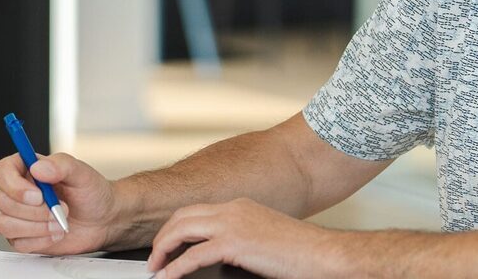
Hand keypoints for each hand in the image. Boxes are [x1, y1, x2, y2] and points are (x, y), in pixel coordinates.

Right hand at [0, 152, 121, 254]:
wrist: (103, 220)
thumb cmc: (91, 193)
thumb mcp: (82, 173)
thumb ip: (61, 165)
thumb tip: (38, 168)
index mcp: (27, 170)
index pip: (1, 172)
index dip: (14, 185)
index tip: (38, 195)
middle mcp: (19, 192)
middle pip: (3, 202)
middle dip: (34, 211)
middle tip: (60, 208)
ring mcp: (19, 216)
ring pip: (5, 225)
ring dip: (36, 227)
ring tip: (60, 223)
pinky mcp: (24, 236)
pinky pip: (18, 243)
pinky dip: (40, 241)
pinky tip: (56, 233)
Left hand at [146, 198, 345, 278]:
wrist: (322, 254)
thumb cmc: (301, 252)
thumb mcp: (265, 237)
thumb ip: (243, 240)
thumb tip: (227, 254)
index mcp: (240, 206)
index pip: (196, 211)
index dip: (176, 227)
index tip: (167, 244)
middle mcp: (233, 210)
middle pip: (182, 217)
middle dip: (163, 237)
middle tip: (155, 257)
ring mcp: (232, 224)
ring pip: (181, 230)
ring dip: (163, 249)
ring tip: (156, 267)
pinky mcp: (234, 244)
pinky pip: (193, 255)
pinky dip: (176, 267)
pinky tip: (169, 277)